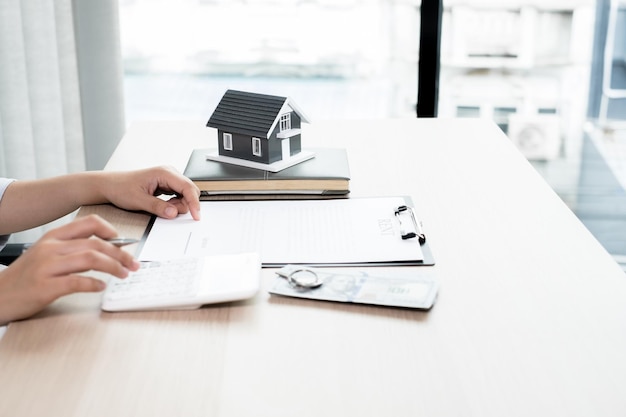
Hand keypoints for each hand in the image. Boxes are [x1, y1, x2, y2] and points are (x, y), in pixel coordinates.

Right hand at [0, 215, 139, 324]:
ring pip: (90, 259)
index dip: (111, 230)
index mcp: (53, 237)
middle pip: (95, 244)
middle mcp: (50, 248)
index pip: (88, 223)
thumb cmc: (26, 277)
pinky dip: (93, 284)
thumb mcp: (46, 254)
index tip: (125, 242)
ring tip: (123, 274)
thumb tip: (107, 249)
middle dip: (120, 253)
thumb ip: (71, 248)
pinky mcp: (44, 287)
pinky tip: (101, 287)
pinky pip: (76, 282)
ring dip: (113, 267)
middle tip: (133, 263)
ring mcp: (46, 267)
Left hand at [100, 166, 200, 219]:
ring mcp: (169, 179)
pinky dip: (175, 204)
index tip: (196, 216)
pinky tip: (165, 207)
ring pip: (186, 194)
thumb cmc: (120, 188)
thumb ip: (157, 207)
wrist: (110, 185)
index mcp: (164, 173)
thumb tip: (174, 213)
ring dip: (180, 205)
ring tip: (163, 209)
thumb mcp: (138, 200)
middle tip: (171, 214)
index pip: (187, 187)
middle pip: (190, 190)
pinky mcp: (167, 185)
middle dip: (186, 205)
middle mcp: (169, 173)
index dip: (194, 202)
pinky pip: (179, 196)